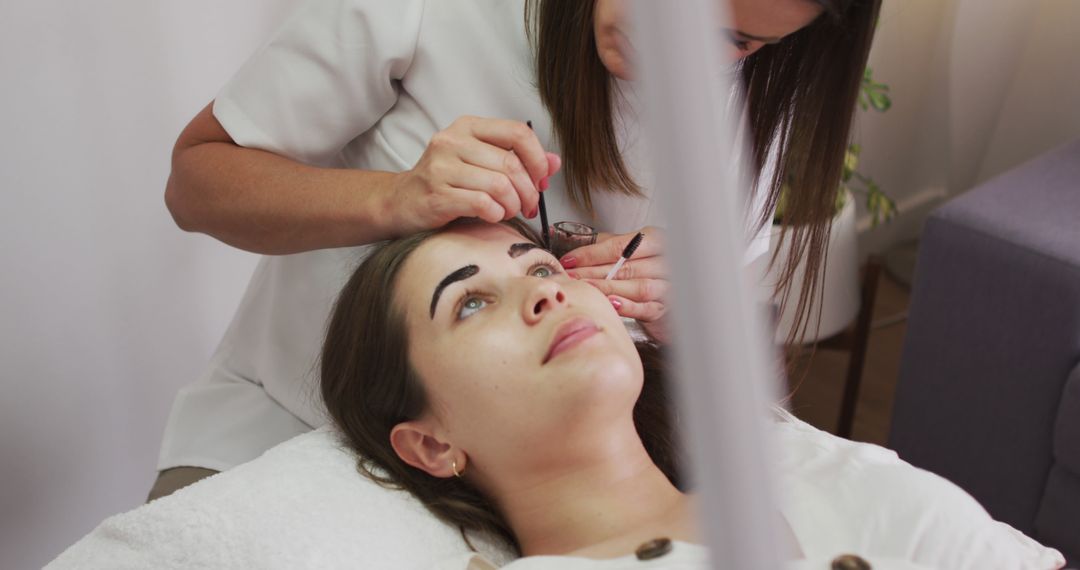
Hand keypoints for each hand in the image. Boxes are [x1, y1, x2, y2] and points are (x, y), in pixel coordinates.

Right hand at [391, 116, 560, 234]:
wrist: (401, 202)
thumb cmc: (447, 182)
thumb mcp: (481, 163)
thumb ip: (517, 159)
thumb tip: (554, 162)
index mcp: (468, 127)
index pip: (517, 132)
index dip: (538, 158)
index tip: (542, 179)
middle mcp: (452, 140)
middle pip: (511, 163)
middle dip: (529, 190)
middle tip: (529, 206)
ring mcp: (441, 167)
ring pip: (500, 185)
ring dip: (513, 205)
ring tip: (509, 211)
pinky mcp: (436, 194)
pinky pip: (482, 204)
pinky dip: (496, 214)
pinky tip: (492, 216)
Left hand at [559, 226, 670, 341]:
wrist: (670, 292)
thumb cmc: (647, 268)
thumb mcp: (629, 250)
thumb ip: (606, 245)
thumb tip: (575, 246)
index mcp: (655, 240)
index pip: (620, 246)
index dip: (592, 253)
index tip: (569, 261)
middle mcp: (665, 261)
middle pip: (626, 266)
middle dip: (594, 272)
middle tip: (572, 277)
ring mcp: (668, 284)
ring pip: (638, 286)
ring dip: (609, 288)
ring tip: (586, 289)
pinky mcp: (666, 307)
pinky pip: (647, 307)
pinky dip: (629, 306)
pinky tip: (612, 304)